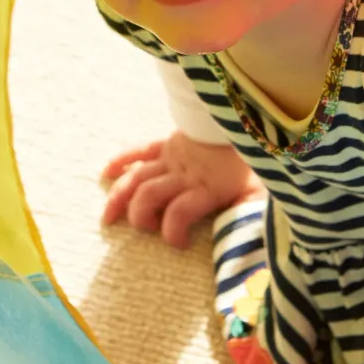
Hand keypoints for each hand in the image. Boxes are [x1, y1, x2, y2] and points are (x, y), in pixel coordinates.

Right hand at [100, 132, 261, 248]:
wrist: (239, 118)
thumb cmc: (247, 159)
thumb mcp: (256, 189)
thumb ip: (247, 212)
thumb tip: (241, 237)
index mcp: (205, 188)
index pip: (179, 212)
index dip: (173, 232)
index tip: (179, 245)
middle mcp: (183, 175)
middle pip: (149, 195)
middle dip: (140, 216)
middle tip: (146, 229)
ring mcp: (170, 159)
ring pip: (137, 178)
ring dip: (120, 198)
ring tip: (109, 218)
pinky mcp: (165, 145)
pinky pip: (138, 152)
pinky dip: (120, 161)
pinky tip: (106, 174)